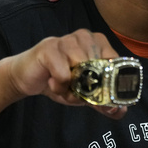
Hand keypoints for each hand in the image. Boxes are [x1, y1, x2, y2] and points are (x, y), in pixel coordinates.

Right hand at [4, 29, 126, 118]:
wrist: (27, 77)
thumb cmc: (59, 80)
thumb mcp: (84, 94)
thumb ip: (104, 102)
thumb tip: (120, 111)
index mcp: (98, 42)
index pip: (115, 63)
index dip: (110, 84)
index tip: (99, 95)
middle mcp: (85, 36)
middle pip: (99, 69)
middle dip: (88, 89)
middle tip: (75, 91)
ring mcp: (67, 39)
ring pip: (82, 71)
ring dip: (72, 89)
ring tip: (62, 86)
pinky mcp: (50, 47)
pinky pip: (64, 74)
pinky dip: (59, 86)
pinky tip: (52, 82)